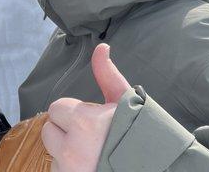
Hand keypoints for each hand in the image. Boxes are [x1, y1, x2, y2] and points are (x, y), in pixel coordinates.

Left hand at [41, 43, 130, 171]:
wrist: (160, 168)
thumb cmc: (142, 134)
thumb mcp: (126, 101)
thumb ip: (107, 75)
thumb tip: (101, 47)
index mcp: (84, 122)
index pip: (56, 108)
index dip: (74, 112)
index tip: (92, 120)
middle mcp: (73, 148)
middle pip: (48, 130)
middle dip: (65, 131)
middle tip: (91, 136)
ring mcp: (70, 169)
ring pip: (53, 152)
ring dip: (66, 150)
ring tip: (92, 152)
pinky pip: (59, 169)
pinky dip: (69, 168)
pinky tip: (90, 165)